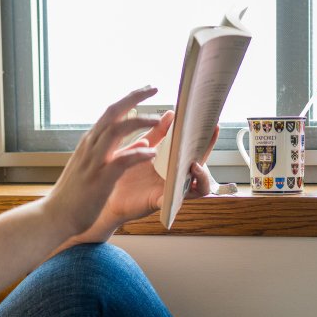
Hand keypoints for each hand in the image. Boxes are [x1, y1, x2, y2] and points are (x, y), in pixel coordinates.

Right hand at [42, 86, 162, 235]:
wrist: (55, 216)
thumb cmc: (76, 194)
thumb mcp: (97, 168)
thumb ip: (120, 153)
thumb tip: (143, 143)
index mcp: (90, 142)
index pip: (111, 112)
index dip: (130, 99)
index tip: (147, 89)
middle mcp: (91, 146)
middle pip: (113, 112)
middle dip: (134, 97)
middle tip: (154, 87)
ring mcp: (94, 161)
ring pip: (116, 130)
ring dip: (139, 122)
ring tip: (158, 120)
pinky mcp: (99, 179)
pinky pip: (121, 161)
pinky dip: (137, 154)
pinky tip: (151, 153)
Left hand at [74, 112, 220, 241]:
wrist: (104, 197)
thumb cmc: (123, 175)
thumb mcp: (140, 150)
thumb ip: (156, 135)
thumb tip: (170, 115)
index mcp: (170, 164)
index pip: (191, 148)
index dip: (204, 137)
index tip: (210, 122)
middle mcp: (174, 176)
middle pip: (202, 163)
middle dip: (210, 148)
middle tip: (212, 132)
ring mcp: (172, 189)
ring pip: (201, 184)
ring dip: (204, 173)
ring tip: (195, 162)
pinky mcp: (163, 200)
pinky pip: (183, 198)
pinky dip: (190, 188)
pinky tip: (188, 174)